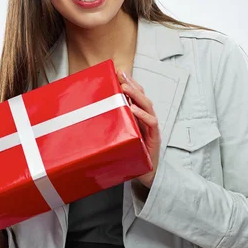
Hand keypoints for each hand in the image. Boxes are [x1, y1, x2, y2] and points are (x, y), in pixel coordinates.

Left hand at [117, 70, 160, 188]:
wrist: (144, 175)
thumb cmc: (131, 155)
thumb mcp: (119, 137)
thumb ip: (113, 124)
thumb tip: (93, 115)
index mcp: (139, 117)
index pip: (137, 96)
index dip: (130, 83)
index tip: (119, 72)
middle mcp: (147, 120)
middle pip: (143, 97)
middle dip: (133, 84)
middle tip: (122, 75)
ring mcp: (152, 128)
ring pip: (148, 107)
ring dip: (137, 96)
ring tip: (126, 88)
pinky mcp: (154, 138)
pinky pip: (151, 123)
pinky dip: (142, 115)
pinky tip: (133, 109)